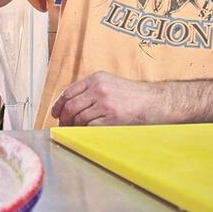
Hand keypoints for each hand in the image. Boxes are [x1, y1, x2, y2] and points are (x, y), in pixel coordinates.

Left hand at [50, 71, 164, 125]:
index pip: (68, 92)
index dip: (58, 105)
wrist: (157, 101)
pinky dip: (86, 131)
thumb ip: (92, 90)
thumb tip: (71, 105)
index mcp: (97, 79)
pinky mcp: (112, 118)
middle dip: (64, 119)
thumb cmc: (135, 96)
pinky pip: (90, 127)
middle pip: (70, 106)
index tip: (55, 113)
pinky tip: (88, 132)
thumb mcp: (111, 84)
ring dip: (75, 127)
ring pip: (79, 118)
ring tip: (77, 130)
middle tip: (64, 126)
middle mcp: (99, 89)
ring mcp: (105, 103)